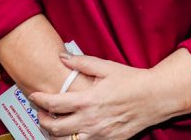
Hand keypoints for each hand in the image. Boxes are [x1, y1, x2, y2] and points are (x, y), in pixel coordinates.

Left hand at [31, 55, 165, 139]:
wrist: (156, 97)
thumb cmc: (133, 80)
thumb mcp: (107, 67)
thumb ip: (82, 62)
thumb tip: (62, 57)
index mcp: (87, 100)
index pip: (53, 104)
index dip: (39, 100)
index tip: (34, 96)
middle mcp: (89, 120)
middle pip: (54, 128)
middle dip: (42, 120)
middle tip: (42, 113)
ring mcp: (97, 134)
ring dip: (55, 134)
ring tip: (55, 124)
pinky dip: (73, 139)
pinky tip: (75, 131)